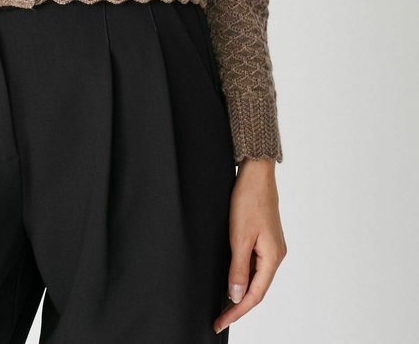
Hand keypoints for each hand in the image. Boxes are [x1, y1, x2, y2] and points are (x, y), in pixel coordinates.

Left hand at [213, 157, 286, 334]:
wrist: (256, 173)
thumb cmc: (249, 199)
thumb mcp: (239, 236)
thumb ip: (238, 269)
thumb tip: (236, 297)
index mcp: (273, 257)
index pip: (255, 295)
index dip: (237, 312)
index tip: (220, 322)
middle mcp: (276, 255)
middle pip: (257, 289)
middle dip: (238, 306)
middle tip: (219, 318)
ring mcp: (271, 246)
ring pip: (256, 277)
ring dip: (241, 292)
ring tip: (223, 305)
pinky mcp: (265, 238)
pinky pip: (255, 264)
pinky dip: (243, 275)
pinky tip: (232, 279)